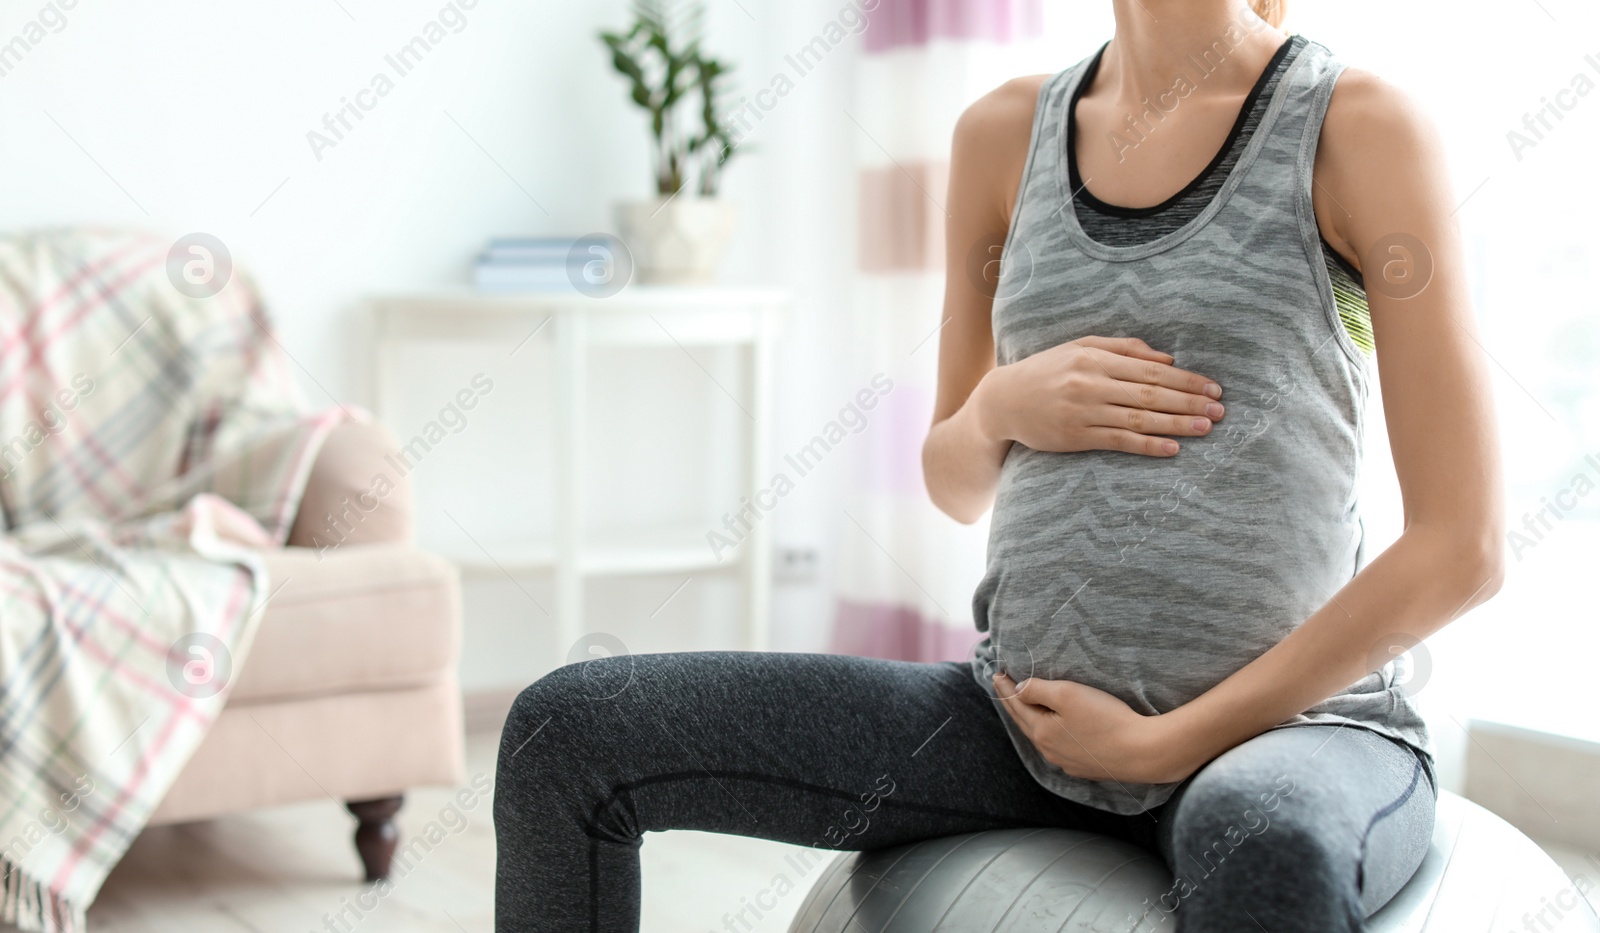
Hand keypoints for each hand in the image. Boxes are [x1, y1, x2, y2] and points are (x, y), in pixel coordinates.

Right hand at [975, 336, 1224, 456]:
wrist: (1002, 400)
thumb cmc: (1046, 371)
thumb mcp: (1080, 347)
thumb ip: (1123, 348)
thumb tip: (1166, 358)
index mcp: (1094, 359)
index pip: (1150, 370)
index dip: (1185, 380)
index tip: (1213, 387)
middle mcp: (1090, 384)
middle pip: (1150, 394)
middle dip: (1189, 402)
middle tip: (1220, 409)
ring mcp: (1083, 413)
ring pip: (1140, 419)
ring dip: (1177, 424)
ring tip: (1207, 428)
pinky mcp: (1076, 438)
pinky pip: (1119, 442)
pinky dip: (1148, 446)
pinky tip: (1172, 449)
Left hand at [993, 673, 1198, 784]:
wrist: (1143, 751)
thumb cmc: (1106, 719)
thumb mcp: (1068, 694)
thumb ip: (1038, 690)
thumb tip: (1018, 689)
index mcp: (1041, 732)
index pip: (1016, 705)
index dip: (1005, 688)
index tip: (996, 673)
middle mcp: (1050, 751)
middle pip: (1025, 722)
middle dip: (1013, 703)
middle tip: (1002, 686)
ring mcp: (1067, 762)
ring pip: (1042, 736)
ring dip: (1031, 719)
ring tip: (1024, 705)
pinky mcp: (1085, 766)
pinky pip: (1059, 746)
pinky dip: (1050, 732)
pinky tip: (1054, 728)